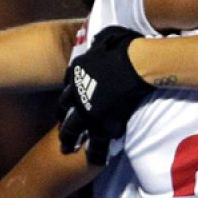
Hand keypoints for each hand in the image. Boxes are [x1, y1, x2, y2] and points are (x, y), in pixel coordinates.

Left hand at [57, 26, 152, 164]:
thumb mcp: (106, 37)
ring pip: (73, 131)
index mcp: (76, 74)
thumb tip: (100, 37)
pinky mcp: (102, 125)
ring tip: (70, 151)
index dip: (66, 101)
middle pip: (64, 113)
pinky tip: (96, 160)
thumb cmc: (125, 47)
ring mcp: (87, 111)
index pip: (66, 91)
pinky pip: (96, 143)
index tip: (65, 108)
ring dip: (71, 142)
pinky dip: (96, 153)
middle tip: (61, 134)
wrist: (136, 64)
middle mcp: (76, 94)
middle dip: (62, 124)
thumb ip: (100, 41)